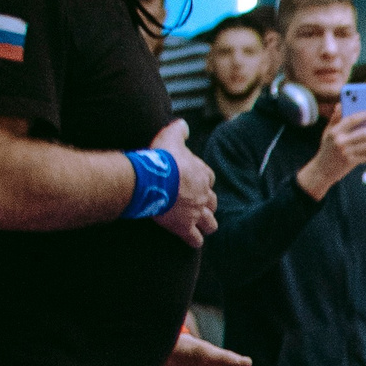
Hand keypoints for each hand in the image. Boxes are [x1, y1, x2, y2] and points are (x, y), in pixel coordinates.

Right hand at [149, 118, 218, 246]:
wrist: (154, 180)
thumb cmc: (161, 158)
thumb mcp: (171, 137)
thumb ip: (178, 130)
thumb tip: (183, 124)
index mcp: (202, 175)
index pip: (209, 179)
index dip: (203, 182)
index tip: (196, 183)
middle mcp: (203, 195)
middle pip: (212, 203)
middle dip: (207, 205)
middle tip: (197, 206)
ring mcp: (196, 212)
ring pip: (210, 223)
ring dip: (206, 224)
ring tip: (201, 226)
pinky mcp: (185, 227)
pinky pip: (195, 238)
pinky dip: (194, 240)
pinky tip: (193, 241)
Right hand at [299, 105, 365, 199]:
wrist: (322, 170)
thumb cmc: (327, 148)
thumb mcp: (328, 132)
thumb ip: (335, 118)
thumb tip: (341, 104)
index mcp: (334, 131)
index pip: (352, 119)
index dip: (365, 115)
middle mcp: (340, 141)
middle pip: (365, 133)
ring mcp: (346, 152)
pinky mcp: (351, 162)